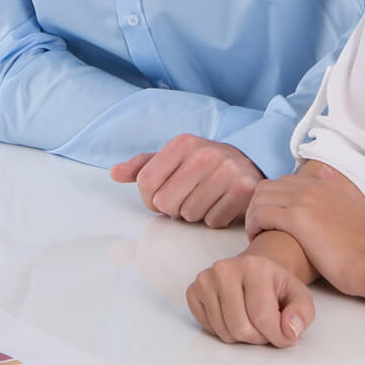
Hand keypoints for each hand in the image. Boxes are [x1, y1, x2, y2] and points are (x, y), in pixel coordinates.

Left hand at [110, 134, 261, 227]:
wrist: (249, 163)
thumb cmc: (203, 165)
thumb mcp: (172, 159)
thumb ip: (141, 166)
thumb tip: (114, 173)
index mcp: (182, 143)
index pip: (145, 182)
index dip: (149, 198)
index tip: (161, 195)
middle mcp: (204, 154)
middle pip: (165, 202)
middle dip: (173, 208)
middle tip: (187, 198)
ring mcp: (227, 171)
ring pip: (189, 214)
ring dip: (194, 214)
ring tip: (205, 199)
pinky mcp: (244, 190)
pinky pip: (213, 221)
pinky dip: (215, 218)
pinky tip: (221, 204)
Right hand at [186, 252, 313, 346]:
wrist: (254, 271)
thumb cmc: (276, 286)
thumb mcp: (299, 296)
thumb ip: (302, 313)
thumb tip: (290, 330)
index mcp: (254, 266)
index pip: (263, 317)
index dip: (277, 336)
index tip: (285, 336)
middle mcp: (224, 269)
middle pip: (241, 328)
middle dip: (258, 338)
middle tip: (266, 328)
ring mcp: (205, 280)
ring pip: (224, 332)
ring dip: (241, 336)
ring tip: (251, 321)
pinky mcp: (193, 291)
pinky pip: (208, 328)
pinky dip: (223, 330)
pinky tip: (234, 316)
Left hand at [244, 163, 364, 297]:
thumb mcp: (356, 206)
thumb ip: (340, 188)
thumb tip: (325, 172)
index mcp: (324, 184)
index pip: (284, 181)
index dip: (273, 199)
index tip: (272, 217)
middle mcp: (312, 187)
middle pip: (267, 187)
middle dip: (258, 205)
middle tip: (259, 227)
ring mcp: (303, 201)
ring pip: (260, 198)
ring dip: (253, 215)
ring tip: (257, 233)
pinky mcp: (296, 219)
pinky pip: (261, 214)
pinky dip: (254, 225)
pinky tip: (258, 238)